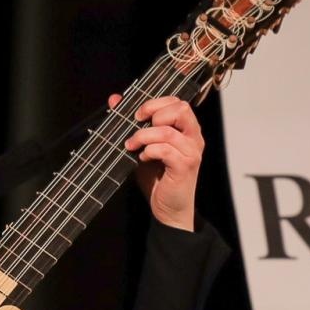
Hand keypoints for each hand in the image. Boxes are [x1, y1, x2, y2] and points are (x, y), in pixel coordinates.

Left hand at [109, 92, 202, 230]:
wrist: (169, 209)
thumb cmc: (158, 178)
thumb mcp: (142, 146)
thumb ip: (132, 122)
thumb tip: (115, 100)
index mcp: (187, 129)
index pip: (178, 102)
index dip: (156, 103)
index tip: (138, 114)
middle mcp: (193, 138)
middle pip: (181, 109)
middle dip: (154, 113)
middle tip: (137, 125)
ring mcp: (191, 152)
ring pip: (168, 131)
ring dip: (144, 136)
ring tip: (132, 145)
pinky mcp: (185, 167)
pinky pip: (166, 150)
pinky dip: (150, 151)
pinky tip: (143, 158)